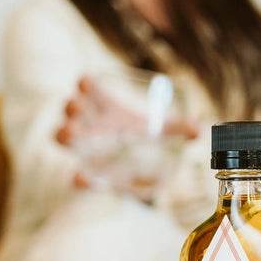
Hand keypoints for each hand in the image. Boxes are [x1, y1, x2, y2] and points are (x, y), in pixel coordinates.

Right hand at [55, 75, 198, 190]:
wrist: (136, 169)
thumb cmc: (140, 137)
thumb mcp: (160, 131)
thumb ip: (178, 127)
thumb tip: (198, 129)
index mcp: (104, 106)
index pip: (88, 88)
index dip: (85, 85)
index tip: (86, 82)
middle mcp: (88, 123)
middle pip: (72, 109)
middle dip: (72, 107)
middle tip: (76, 107)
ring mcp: (84, 149)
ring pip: (63, 136)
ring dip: (66, 134)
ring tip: (72, 134)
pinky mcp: (88, 175)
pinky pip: (77, 176)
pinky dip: (80, 178)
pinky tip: (81, 177)